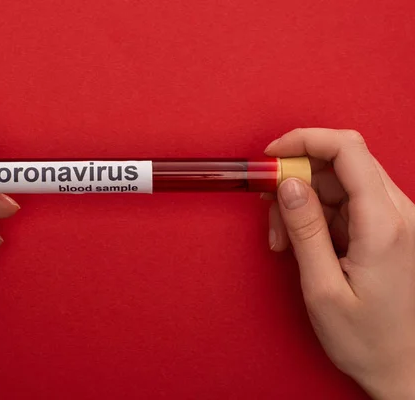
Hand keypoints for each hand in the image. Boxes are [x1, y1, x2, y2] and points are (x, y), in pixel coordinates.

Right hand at [264, 129, 414, 398]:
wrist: (406, 369)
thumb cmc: (369, 340)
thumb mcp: (322, 289)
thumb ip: (305, 230)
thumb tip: (287, 183)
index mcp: (384, 225)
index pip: (347, 150)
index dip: (304, 140)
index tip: (271, 155)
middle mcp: (398, 214)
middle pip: (341, 162)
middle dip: (297, 176)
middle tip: (269, 209)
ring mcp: (396, 220)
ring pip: (340, 181)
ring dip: (304, 199)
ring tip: (283, 239)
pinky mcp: (389, 229)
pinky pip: (347, 202)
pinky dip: (317, 214)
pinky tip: (302, 242)